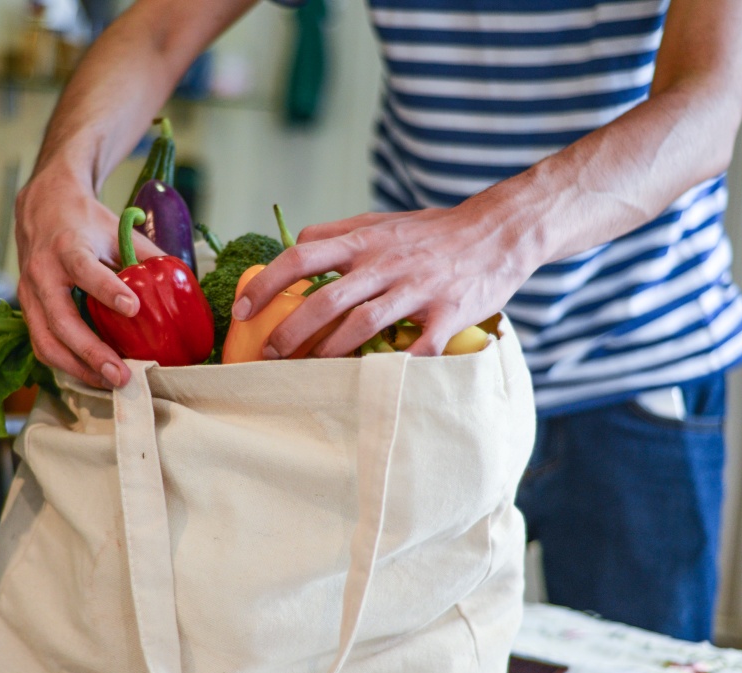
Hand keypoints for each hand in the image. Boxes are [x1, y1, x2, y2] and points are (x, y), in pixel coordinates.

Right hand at [15, 161, 161, 388]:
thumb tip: (180, 286)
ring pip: (46, 341)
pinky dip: (67, 365)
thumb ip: (143, 257)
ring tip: (110, 383)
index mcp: (67, 246)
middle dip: (91, 352)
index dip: (106, 289)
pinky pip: (43, 345)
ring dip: (78, 368)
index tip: (133, 308)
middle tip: (122, 374)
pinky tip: (93, 375)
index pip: (84, 268)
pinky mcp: (28, 310)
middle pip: (61, 320)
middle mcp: (42, 272)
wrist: (41, 208)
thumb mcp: (115, 229)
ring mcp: (30, 294)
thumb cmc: (84, 221)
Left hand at [232, 202, 531, 357]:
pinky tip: (376, 382)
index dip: (266, 284)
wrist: (498, 231)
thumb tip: (294, 243)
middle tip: (270, 354)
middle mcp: (386, 263)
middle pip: (326, 298)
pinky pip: (418, 346)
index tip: (242, 310)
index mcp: (364, 241)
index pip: (301, 256)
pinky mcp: (448, 313)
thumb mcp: (381, 222)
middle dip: (291, 331)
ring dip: (331, 351)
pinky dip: (396, 367)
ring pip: (364, 323)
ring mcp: (417, 288)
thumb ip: (338, 233)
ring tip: (310, 370)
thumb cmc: (433, 232)